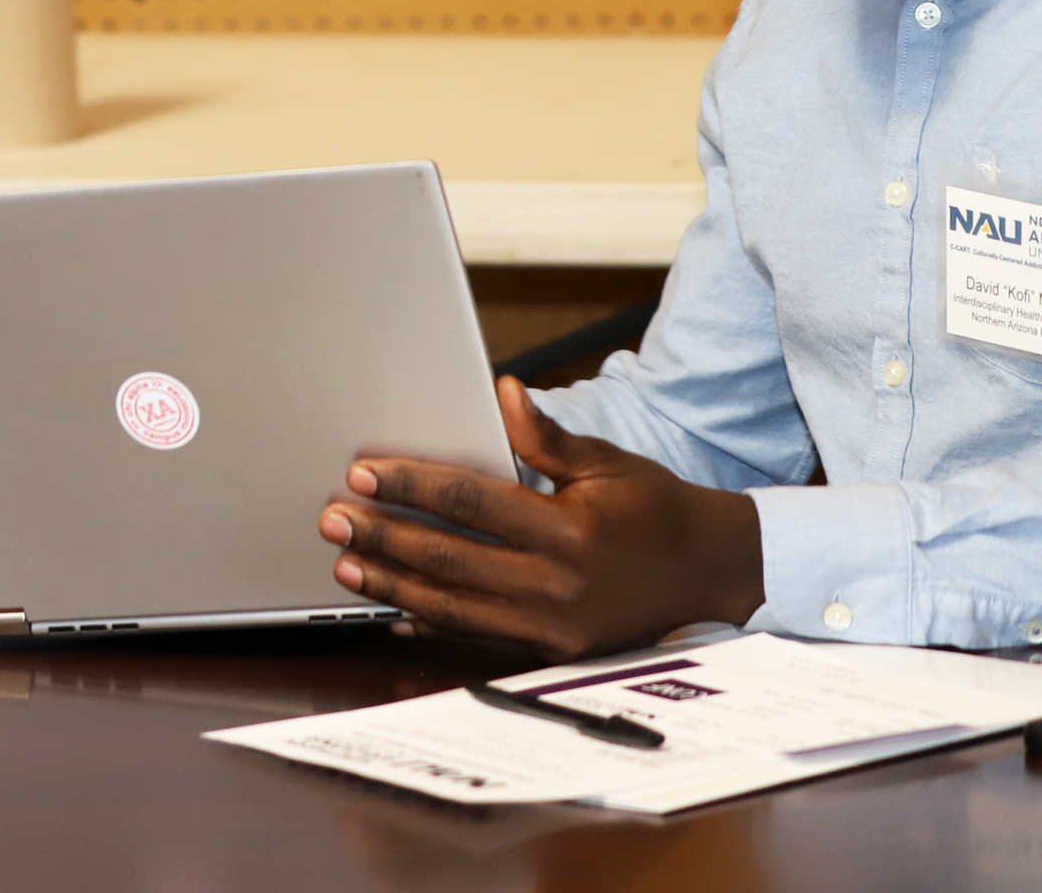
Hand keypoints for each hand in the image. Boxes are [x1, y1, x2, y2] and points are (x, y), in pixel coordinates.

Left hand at [316, 376, 765, 659]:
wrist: (709, 576)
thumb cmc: (656, 510)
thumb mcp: (609, 463)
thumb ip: (548, 437)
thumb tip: (503, 390)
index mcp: (570, 530)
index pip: (470, 502)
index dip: (411, 486)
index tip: (363, 473)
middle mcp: (557, 584)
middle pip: (448, 558)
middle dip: (383, 536)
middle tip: (332, 517)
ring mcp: (551, 626)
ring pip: (452, 605)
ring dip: (392, 583)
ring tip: (345, 562)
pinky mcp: (549, 651)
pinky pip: (477, 637)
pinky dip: (430, 622)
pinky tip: (391, 609)